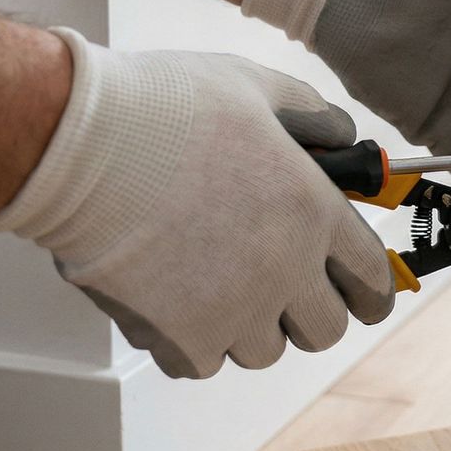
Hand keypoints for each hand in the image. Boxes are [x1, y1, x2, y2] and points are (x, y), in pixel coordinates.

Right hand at [0, 30, 393, 377]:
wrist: (77, 144)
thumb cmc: (162, 109)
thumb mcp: (256, 88)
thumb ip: (314, 117)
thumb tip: (343, 141)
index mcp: (313, 212)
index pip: (373, 280)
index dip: (370, 286)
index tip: (357, 287)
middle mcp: (283, 270)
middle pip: (326, 329)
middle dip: (309, 308)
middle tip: (280, 281)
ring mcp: (231, 312)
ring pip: (263, 350)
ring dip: (247, 324)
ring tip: (214, 279)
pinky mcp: (178, 339)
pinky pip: (203, 362)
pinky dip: (192, 339)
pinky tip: (172, 294)